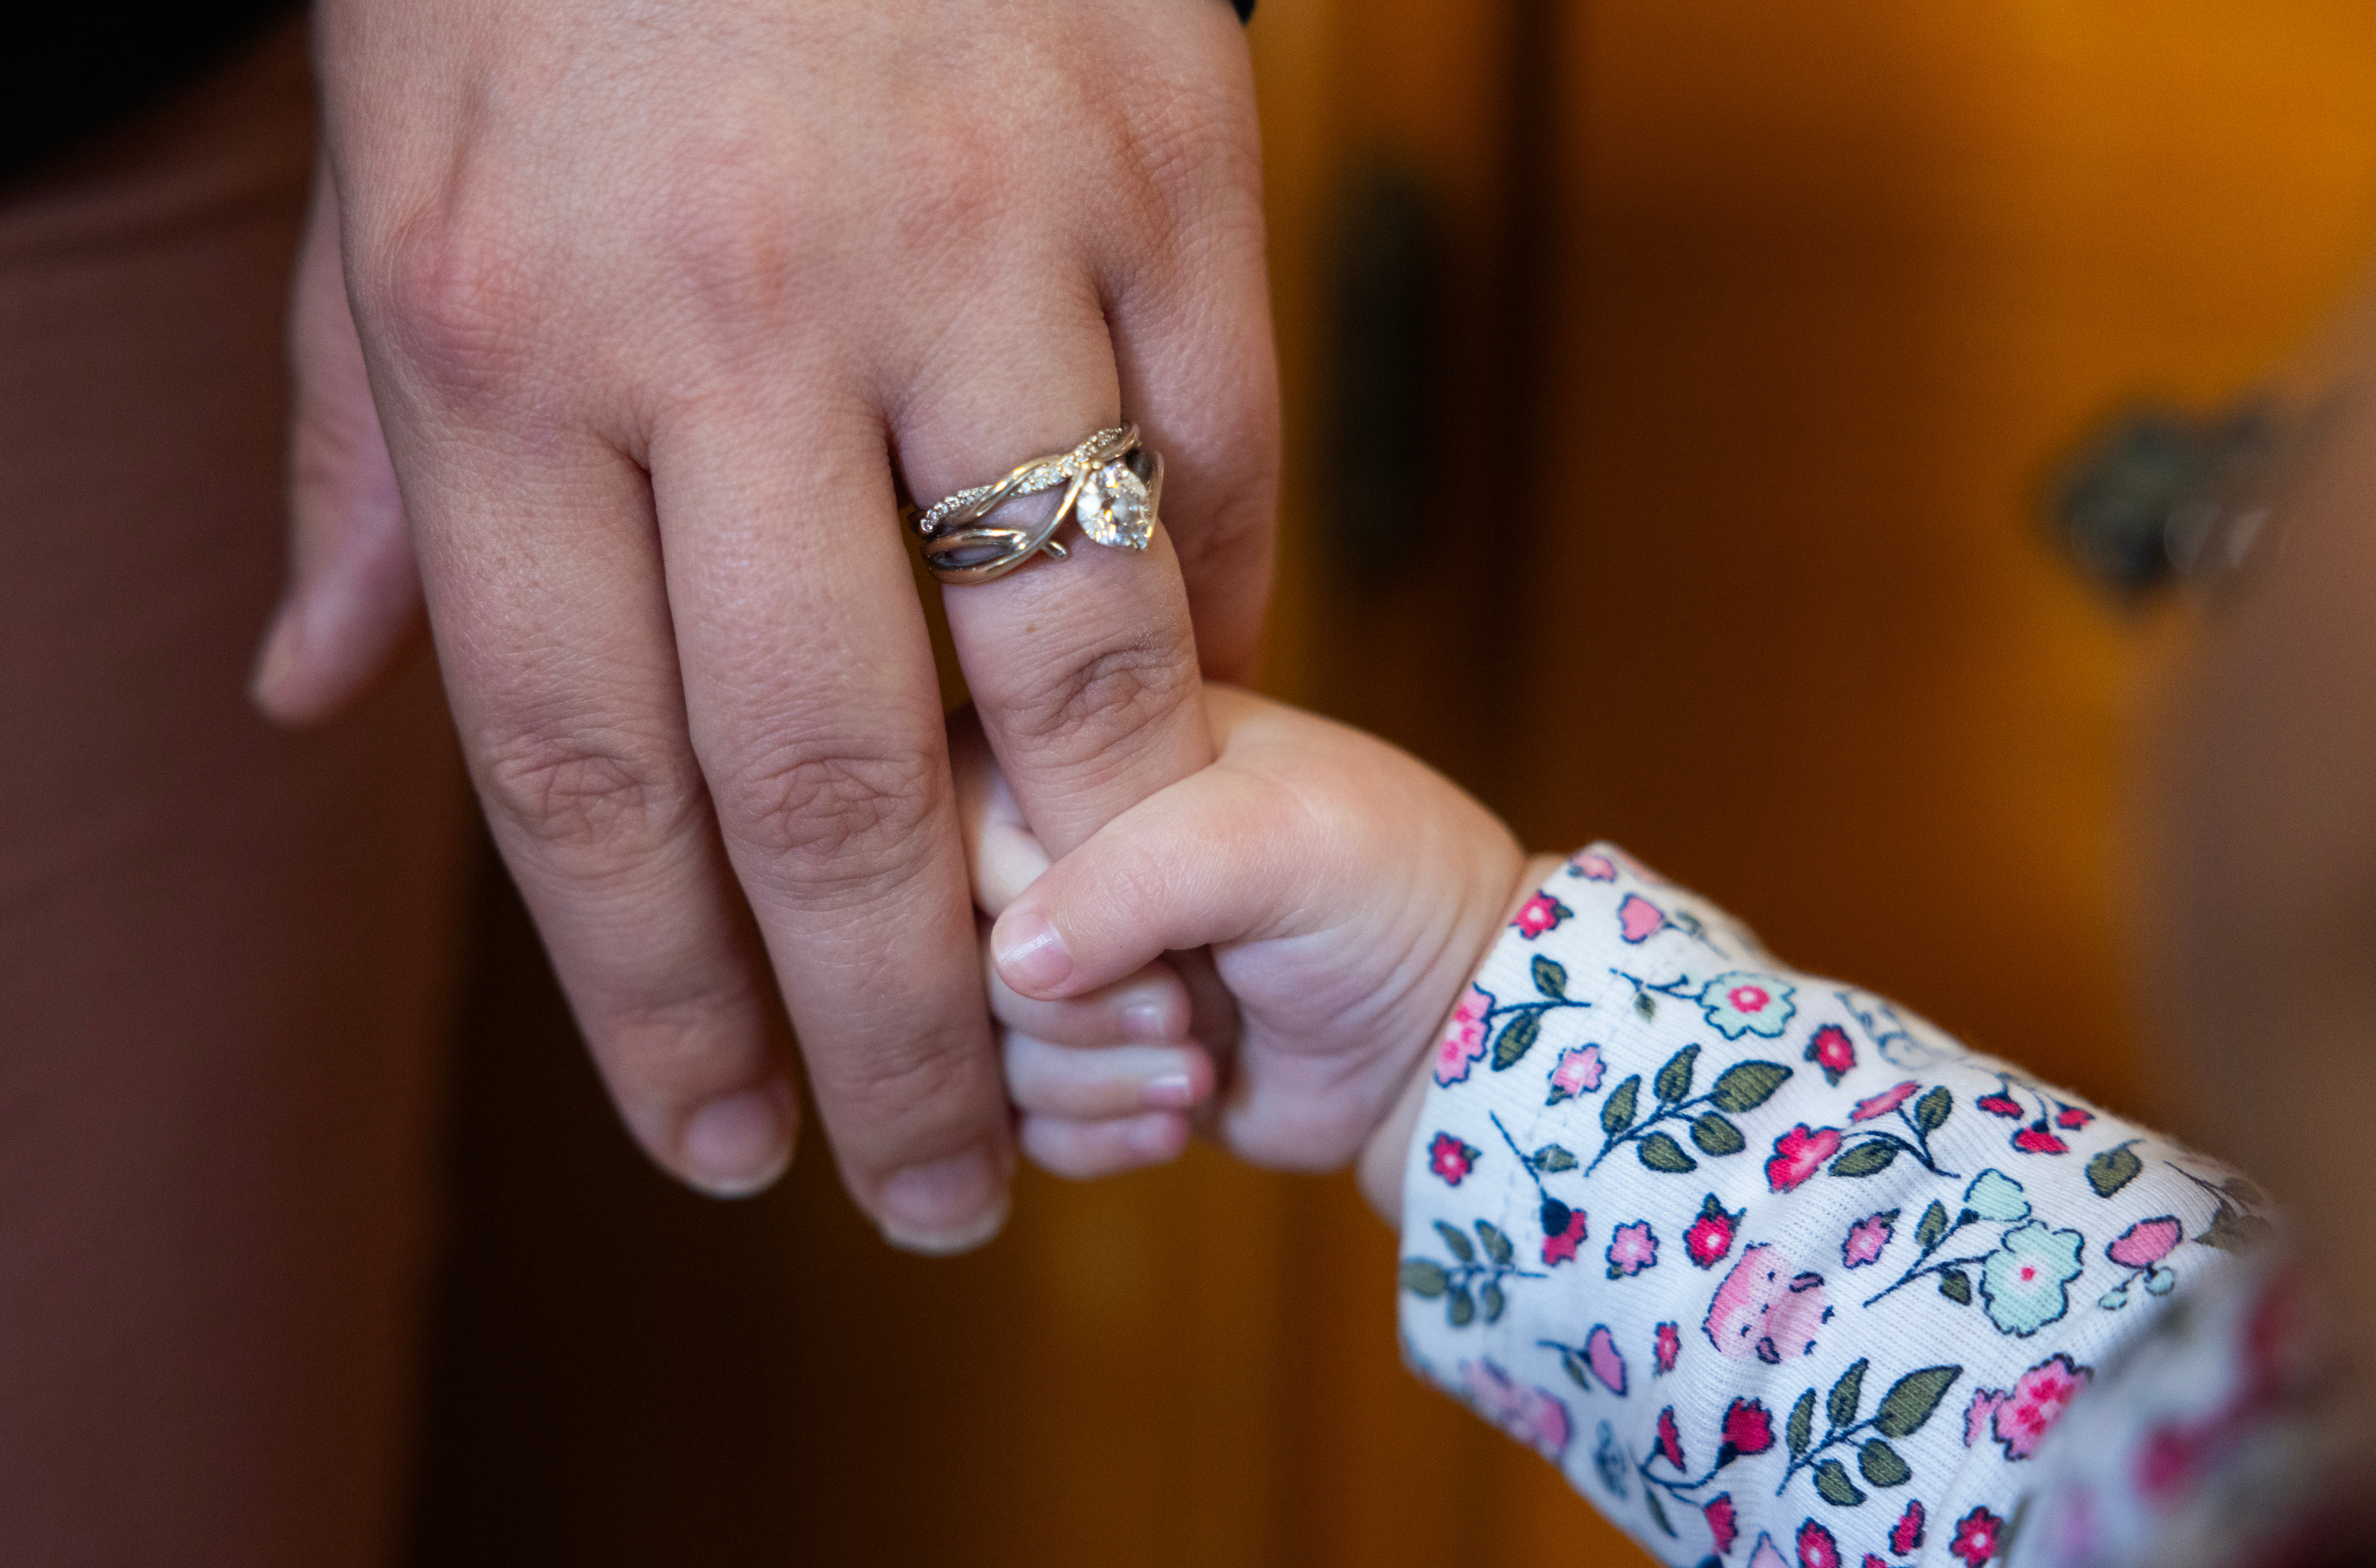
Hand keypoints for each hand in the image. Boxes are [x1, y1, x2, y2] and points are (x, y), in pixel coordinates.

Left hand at [257, 0, 1278, 1249]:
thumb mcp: (379, 174)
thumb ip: (352, 453)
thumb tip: (309, 695)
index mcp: (502, 331)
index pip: (582, 767)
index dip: (656, 1001)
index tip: (719, 1142)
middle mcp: (735, 313)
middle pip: (836, 779)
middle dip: (887, 1036)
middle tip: (932, 1186)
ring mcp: (978, 234)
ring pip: (1070, 654)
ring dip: (1090, 872)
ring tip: (1083, 1011)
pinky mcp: (1167, 160)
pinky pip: (1219, 470)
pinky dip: (1211, 629)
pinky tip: (1168, 725)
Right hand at [959, 687, 1535, 1219]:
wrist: (1456, 1032)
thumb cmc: (1386, 893)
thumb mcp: (1277, 841)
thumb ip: (1137, 872)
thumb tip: (1007, 956)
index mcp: (1080, 742)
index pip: (947, 815)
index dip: (1023, 897)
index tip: (1146, 935)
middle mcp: (1049, 844)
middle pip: (949, 945)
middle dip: (1074, 1008)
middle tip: (1184, 1011)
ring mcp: (1060, 953)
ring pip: (977, 1041)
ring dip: (1094, 1077)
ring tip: (1200, 1064)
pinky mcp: (1076, 1053)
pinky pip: (1014, 1116)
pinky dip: (1096, 1131)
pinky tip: (1183, 1112)